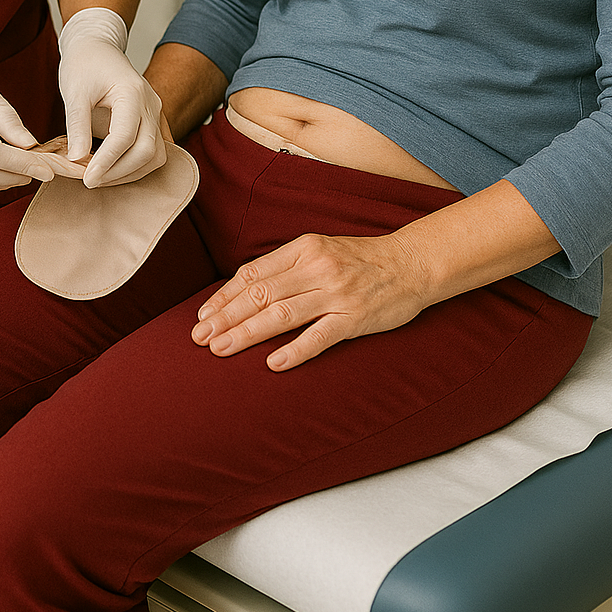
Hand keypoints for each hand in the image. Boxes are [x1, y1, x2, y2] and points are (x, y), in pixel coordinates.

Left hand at [58, 8, 167, 186]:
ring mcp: (155, 113)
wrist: (96, 47)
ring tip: (100, 177)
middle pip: (147, 151)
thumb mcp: (74, 92)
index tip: (87, 178)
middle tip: (90, 181)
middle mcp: (150, 103)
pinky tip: (113, 170)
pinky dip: (136, 166)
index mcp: (132, 92)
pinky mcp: (152, 121)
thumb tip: (77, 160)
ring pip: (156, 156)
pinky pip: (154, 151)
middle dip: (119, 172)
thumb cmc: (84, 64)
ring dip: (130, 173)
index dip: (107, 161)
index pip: (126, 136)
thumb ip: (77, 125)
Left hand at [191, 230, 428, 370]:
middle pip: (261, 294)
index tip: (203, 316)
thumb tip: (245, 288)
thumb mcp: (320, 250)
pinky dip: (294, 350)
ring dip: (247, 333)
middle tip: (200, 338)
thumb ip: (287, 266)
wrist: (411, 264)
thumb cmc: (361, 260)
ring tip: (221, 349)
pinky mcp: (355, 318)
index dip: (224, 296)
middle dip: (226, 317)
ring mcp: (336, 293)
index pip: (254, 274)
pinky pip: (320, 336)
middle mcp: (316, 268)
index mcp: (304, 248)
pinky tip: (272, 363)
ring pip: (282, 314)